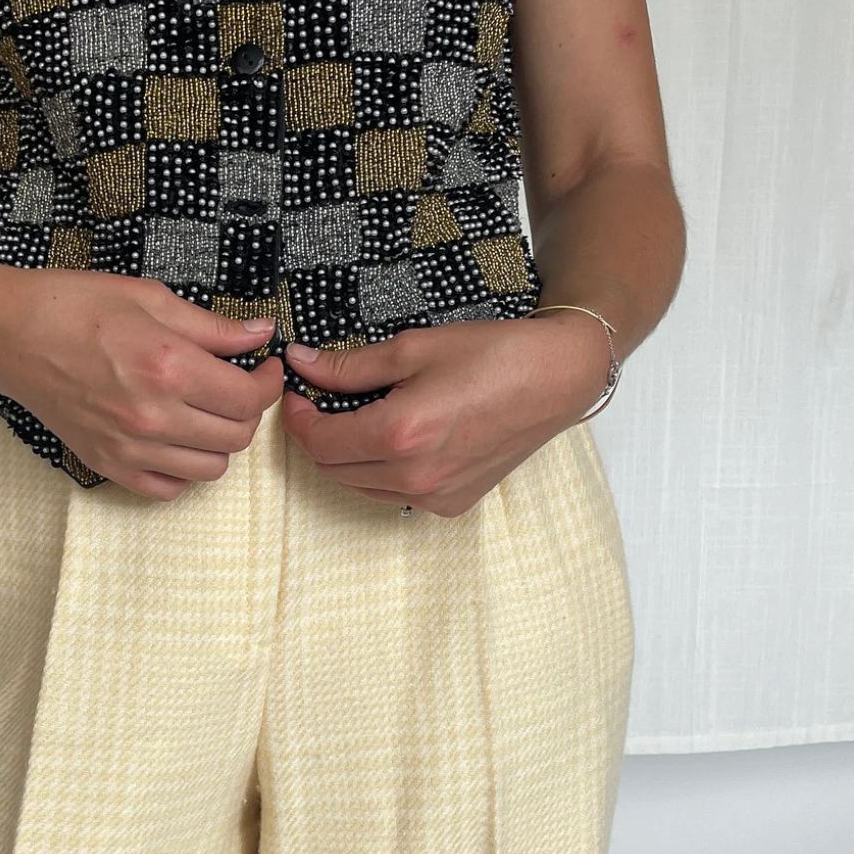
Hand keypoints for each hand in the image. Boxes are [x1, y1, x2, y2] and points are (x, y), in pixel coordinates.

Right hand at [0, 267, 286, 497]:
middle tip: (238, 386)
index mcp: (169, 367)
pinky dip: (182, 470)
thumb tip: (260, 333)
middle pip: (237, 436)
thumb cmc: (74, 306)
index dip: (268, 383)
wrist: (8, 333)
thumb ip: (211, 326)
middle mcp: (152, 415)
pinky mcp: (106, 464)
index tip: (263, 368)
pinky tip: (175, 440)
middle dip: (249, 410)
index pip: (248, 397)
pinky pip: (166, 489)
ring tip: (206, 412)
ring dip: (220, 442)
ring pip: (211, 469)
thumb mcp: (150, 299)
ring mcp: (128, 447)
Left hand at [278, 309, 611, 513]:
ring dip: (348, 456)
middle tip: (322, 402)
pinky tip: (396, 438)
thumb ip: (350, 366)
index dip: (297, 418)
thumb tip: (301, 364)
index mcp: (399, 435)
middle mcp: (414, 477)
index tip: (295, 394)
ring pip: (360, 486)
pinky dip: (381, 471)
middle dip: (318, 436)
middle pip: (333, 469)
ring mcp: (435, 497)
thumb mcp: (413, 348)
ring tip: (359, 417)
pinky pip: (394, 494)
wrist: (557, 379)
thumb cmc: (491, 355)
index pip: (319, 442)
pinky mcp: (452, 504)